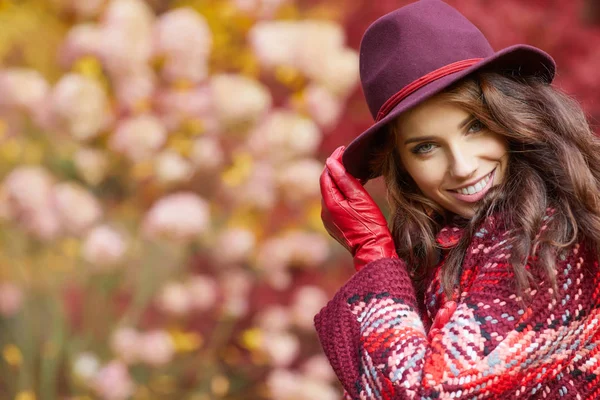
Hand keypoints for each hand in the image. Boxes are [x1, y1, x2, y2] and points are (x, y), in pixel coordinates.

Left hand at [320, 146, 397, 270]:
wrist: (373, 250)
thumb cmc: (370, 224)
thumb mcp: (360, 198)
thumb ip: (344, 179)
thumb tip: (331, 162)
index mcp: (330, 203)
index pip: (326, 174)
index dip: (333, 160)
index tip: (343, 149)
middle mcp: (324, 211)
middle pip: (327, 184)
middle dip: (336, 170)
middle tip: (349, 158)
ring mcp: (328, 220)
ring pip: (331, 194)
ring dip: (339, 182)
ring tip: (354, 172)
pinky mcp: (334, 225)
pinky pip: (334, 204)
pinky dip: (341, 195)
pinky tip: (353, 191)